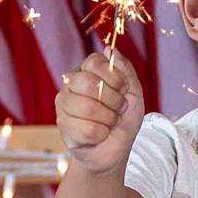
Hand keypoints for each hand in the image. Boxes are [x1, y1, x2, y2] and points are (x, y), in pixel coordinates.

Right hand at [55, 48, 144, 174]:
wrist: (116, 148)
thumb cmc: (123, 119)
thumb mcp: (133, 92)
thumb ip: (125, 70)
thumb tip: (110, 49)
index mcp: (87, 71)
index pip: (95, 62)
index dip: (115, 78)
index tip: (123, 90)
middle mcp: (71, 84)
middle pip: (89, 83)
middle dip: (113, 100)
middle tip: (118, 109)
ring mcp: (64, 105)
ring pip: (88, 108)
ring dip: (109, 119)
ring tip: (109, 122)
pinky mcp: (64, 126)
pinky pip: (89, 129)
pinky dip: (102, 134)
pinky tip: (99, 134)